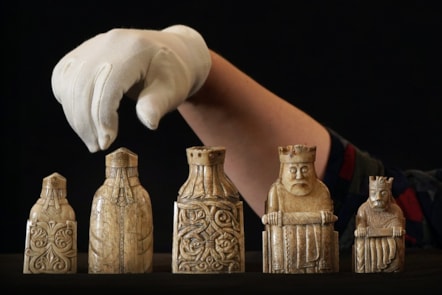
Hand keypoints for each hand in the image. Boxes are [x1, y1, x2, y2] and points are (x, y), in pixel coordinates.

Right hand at [51, 25, 210, 151]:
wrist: (169, 53)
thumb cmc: (172, 74)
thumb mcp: (173, 90)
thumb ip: (158, 104)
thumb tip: (149, 122)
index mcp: (133, 49)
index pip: (108, 83)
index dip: (103, 115)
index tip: (107, 143)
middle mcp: (108, 43)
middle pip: (83, 84)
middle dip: (86, 121)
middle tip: (97, 147)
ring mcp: (92, 46)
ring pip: (69, 82)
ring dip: (75, 116)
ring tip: (91, 140)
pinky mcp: (82, 53)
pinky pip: (64, 77)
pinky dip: (68, 102)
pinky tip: (83, 120)